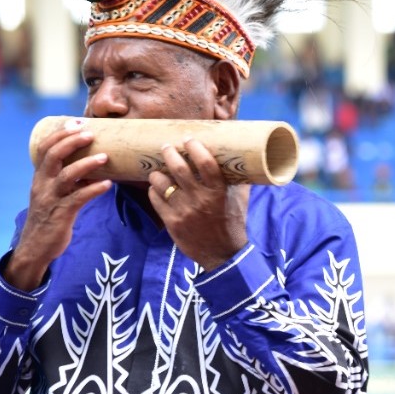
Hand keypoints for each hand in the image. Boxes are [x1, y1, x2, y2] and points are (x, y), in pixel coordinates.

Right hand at [6, 119, 111, 288]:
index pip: (45, 148)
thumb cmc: (49, 217)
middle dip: (71, 141)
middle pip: (53, 156)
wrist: (36, 247)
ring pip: (66, 176)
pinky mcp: (61, 214)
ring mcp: (51, 199)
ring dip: (87, 164)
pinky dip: (94, 190)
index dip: (60, 133)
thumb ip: (67, 180)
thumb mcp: (53, 194)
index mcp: (40, 177)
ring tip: (105, 157)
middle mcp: (42, 184)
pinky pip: (78, 199)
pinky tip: (108, 185)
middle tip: (90, 133)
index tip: (77, 121)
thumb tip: (93, 165)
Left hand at [148, 137, 249, 270]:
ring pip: (162, 183)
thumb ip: (237, 178)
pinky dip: (154, 190)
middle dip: (170, 153)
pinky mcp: (171, 223)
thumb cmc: (233, 222)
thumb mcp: (240, 199)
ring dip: (158, 172)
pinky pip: (155, 199)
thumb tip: (238, 156)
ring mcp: (184, 212)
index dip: (195, 147)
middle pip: (179, 169)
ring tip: (159, 169)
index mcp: (218, 192)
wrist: (222, 255)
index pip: (205, 163)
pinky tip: (157, 187)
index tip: (188, 139)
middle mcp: (200, 200)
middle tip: (167, 146)